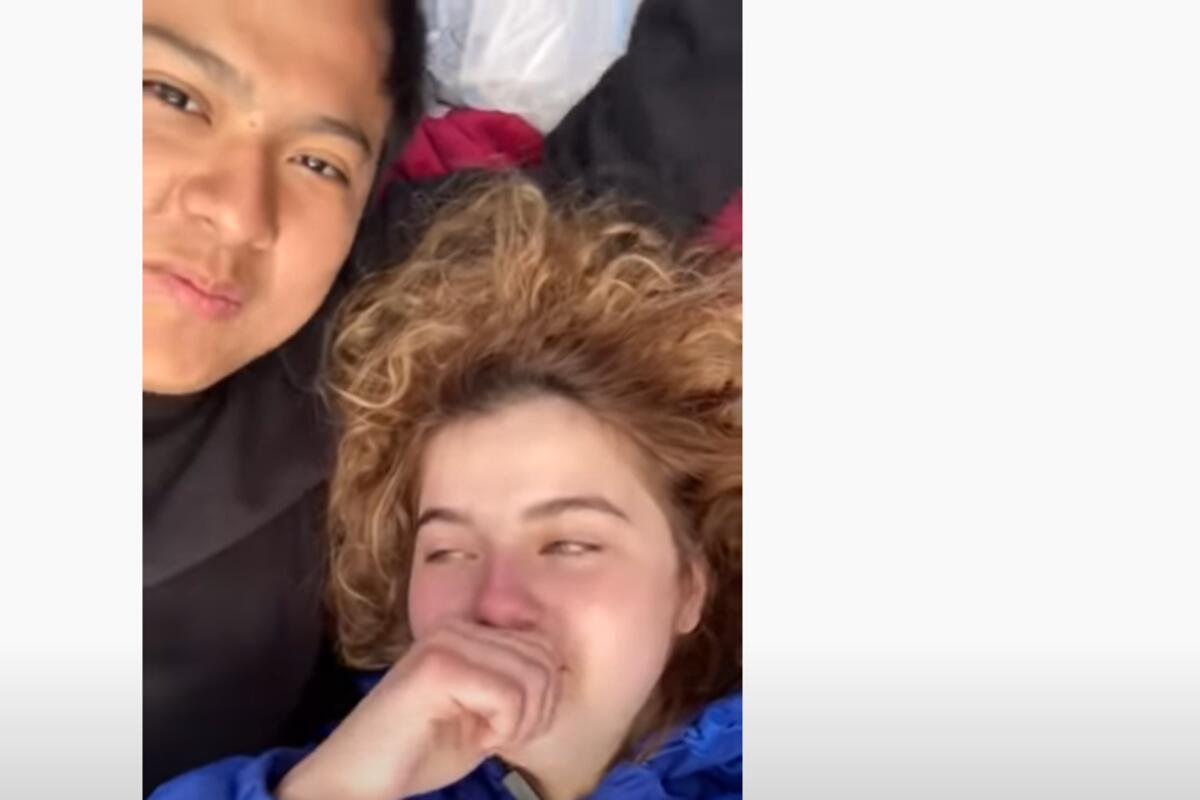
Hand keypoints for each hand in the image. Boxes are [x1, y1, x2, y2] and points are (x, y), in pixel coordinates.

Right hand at [277, 620, 562, 799]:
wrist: (360, 779)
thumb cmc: (422, 752)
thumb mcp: (483, 712)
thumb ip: (515, 684)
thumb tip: (561, 670)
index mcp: (466, 631)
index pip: (543, 645)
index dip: (545, 694)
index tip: (514, 726)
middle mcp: (455, 627)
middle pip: (543, 658)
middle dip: (538, 710)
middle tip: (504, 737)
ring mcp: (444, 644)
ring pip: (531, 676)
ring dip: (520, 723)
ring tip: (488, 738)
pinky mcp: (437, 668)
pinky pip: (508, 696)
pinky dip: (504, 729)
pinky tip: (475, 740)